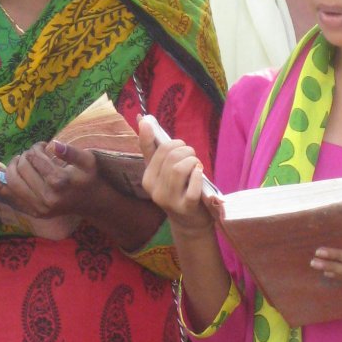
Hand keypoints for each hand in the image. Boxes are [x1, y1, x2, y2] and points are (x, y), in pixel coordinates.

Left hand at [0, 141, 97, 219]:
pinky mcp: (34, 213)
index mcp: (59, 181)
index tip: (42, 145)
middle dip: (24, 156)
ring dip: (13, 167)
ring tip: (21, 161)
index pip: (35, 158)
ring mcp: (39, 208)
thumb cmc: (89, 177)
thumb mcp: (88, 160)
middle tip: (32, 153)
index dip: (36, 148)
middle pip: (22, 168)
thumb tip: (54, 144)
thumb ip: (71, 152)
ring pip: (13, 183)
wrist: (92, 202)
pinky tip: (12, 174)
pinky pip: (12, 197)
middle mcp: (47, 197)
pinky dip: (6, 185)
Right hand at [139, 116, 212, 237]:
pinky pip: (191, 187)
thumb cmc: (178, 190)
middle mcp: (154, 190)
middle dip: (186, 151)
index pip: (156, 148)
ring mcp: (168, 200)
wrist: (190, 222)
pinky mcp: (185, 207)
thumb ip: (152, 147)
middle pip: (170, 156)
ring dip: (193, 161)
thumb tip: (143, 119)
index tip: (179, 145)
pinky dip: (197, 176)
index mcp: (147, 178)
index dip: (172, 143)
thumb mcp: (163, 170)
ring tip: (196, 166)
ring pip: (179, 168)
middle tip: (192, 157)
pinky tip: (199, 174)